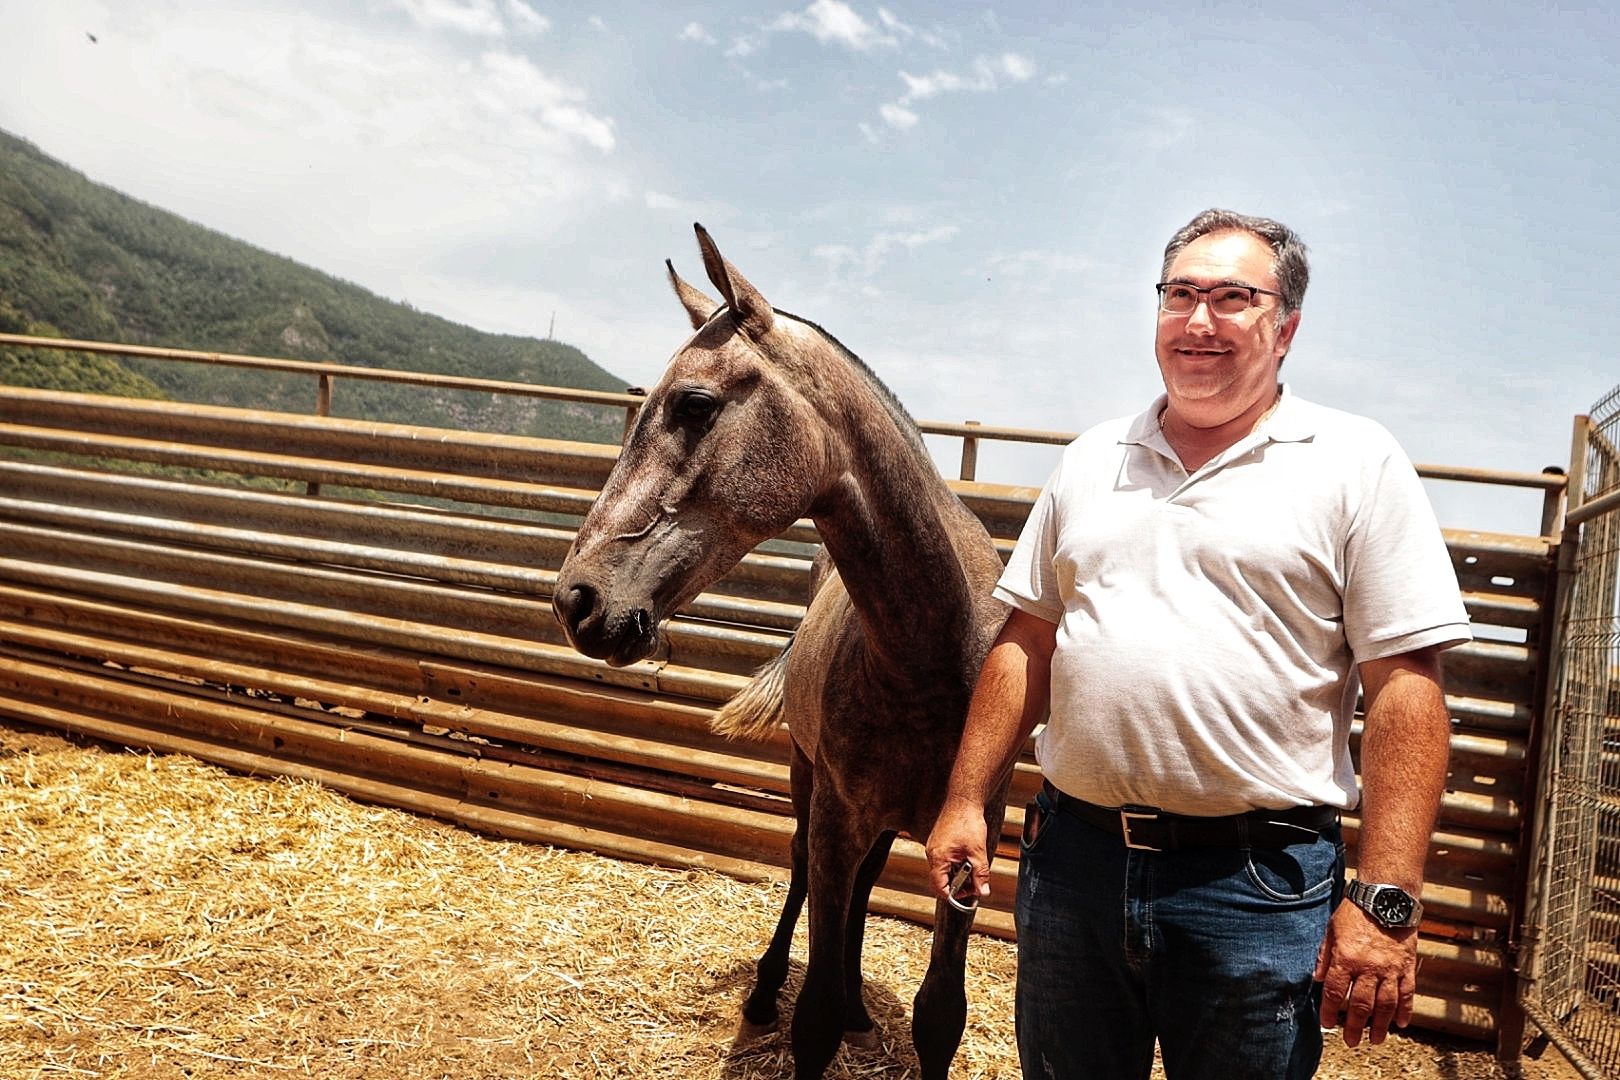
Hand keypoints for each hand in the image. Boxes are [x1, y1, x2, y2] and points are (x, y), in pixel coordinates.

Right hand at [924, 797, 992, 904]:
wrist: (963, 799)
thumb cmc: (967, 821)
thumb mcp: (978, 851)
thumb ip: (980, 874)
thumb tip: (982, 891)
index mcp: (938, 858)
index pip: (939, 887)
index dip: (953, 895)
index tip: (967, 896)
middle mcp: (932, 853)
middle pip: (941, 880)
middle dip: (958, 885)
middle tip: (975, 884)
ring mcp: (934, 847)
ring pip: (943, 869)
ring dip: (958, 873)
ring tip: (973, 869)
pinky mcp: (938, 841)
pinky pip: (944, 859)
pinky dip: (956, 863)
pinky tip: (968, 858)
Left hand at [1314, 900, 1417, 1045]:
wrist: (1386, 897)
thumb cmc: (1355, 912)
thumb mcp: (1331, 930)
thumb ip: (1324, 956)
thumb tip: (1316, 979)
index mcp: (1346, 958)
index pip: (1335, 992)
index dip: (1329, 1011)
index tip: (1326, 1024)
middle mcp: (1368, 968)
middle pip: (1361, 1005)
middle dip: (1354, 1026)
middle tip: (1351, 1041)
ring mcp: (1390, 969)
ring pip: (1385, 1005)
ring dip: (1380, 1026)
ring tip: (1375, 1040)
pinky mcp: (1407, 967)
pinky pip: (1407, 994)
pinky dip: (1404, 1011)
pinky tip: (1400, 1024)